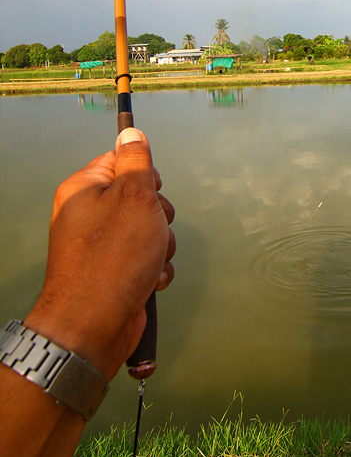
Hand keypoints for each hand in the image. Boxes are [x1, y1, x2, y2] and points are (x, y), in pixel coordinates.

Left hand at [25, 128, 174, 380]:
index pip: (119, 161)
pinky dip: (153, 270)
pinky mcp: (113, 273)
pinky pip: (145, 260)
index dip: (144, 174)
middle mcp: (87, 216)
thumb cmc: (114, 257)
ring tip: (150, 261)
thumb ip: (137, 161)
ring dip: (160, 246)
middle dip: (158, 215)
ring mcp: (100, 247)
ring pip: (148, 231)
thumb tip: (132, 132)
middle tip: (152, 228)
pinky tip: (149, 281)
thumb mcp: (134, 196)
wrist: (94, 325)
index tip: (152, 188)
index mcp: (84, 189)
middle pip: (139, 197)